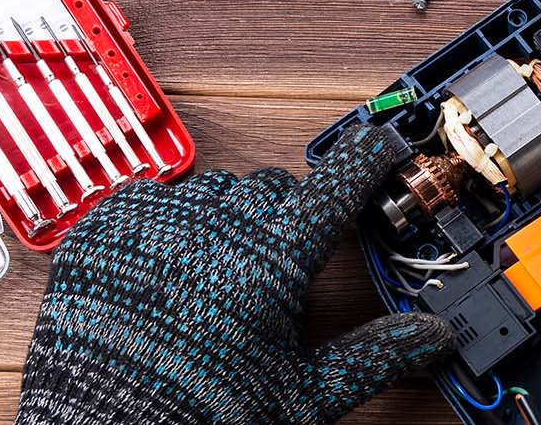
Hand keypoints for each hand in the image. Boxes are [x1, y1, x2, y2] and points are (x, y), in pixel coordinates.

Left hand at [15, 125, 452, 424]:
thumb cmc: (200, 415)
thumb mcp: (304, 394)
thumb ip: (375, 355)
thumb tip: (433, 335)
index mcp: (276, 262)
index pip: (339, 184)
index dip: (367, 158)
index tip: (381, 143)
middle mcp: (220, 228)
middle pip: (276, 188)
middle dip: (288, 214)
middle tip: (280, 264)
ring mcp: (161, 222)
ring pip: (217, 188)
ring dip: (230, 216)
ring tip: (221, 271)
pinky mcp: (107, 228)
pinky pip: (155, 195)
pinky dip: (172, 219)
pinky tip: (172, 263)